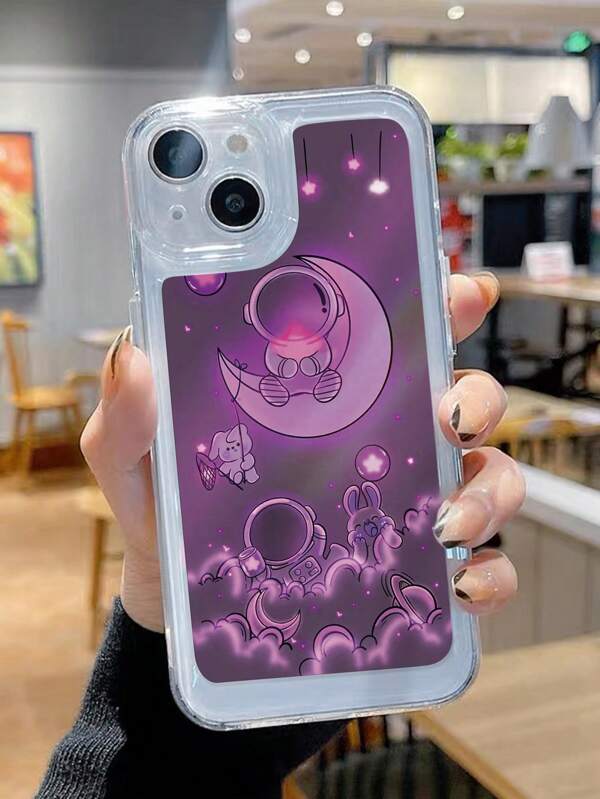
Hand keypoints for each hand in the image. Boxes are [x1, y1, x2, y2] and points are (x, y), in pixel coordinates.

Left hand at [81, 272, 522, 631]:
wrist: (181, 610)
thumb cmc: (169, 519)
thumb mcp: (136, 464)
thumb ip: (127, 418)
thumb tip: (133, 358)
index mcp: (328, 396)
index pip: (396, 334)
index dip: (437, 302)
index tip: (456, 291)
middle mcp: (382, 440)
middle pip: (462, 398)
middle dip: (475, 396)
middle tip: (447, 413)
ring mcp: (407, 504)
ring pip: (487, 478)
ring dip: (488, 492)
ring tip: (444, 521)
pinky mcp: (416, 572)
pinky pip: (480, 568)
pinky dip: (488, 575)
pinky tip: (458, 585)